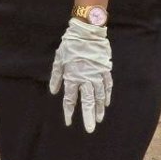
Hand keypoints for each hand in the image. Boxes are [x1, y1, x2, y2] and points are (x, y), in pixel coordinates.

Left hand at [49, 18, 111, 132]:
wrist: (87, 30)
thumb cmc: (70, 44)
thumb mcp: (59, 58)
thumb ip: (56, 75)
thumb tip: (53, 91)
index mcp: (72, 76)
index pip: (70, 99)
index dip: (69, 111)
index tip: (68, 122)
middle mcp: (85, 78)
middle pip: (87, 101)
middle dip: (88, 116)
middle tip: (90, 129)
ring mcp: (96, 74)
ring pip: (99, 95)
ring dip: (99, 108)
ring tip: (99, 118)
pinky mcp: (105, 68)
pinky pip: (107, 84)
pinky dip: (107, 94)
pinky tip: (107, 102)